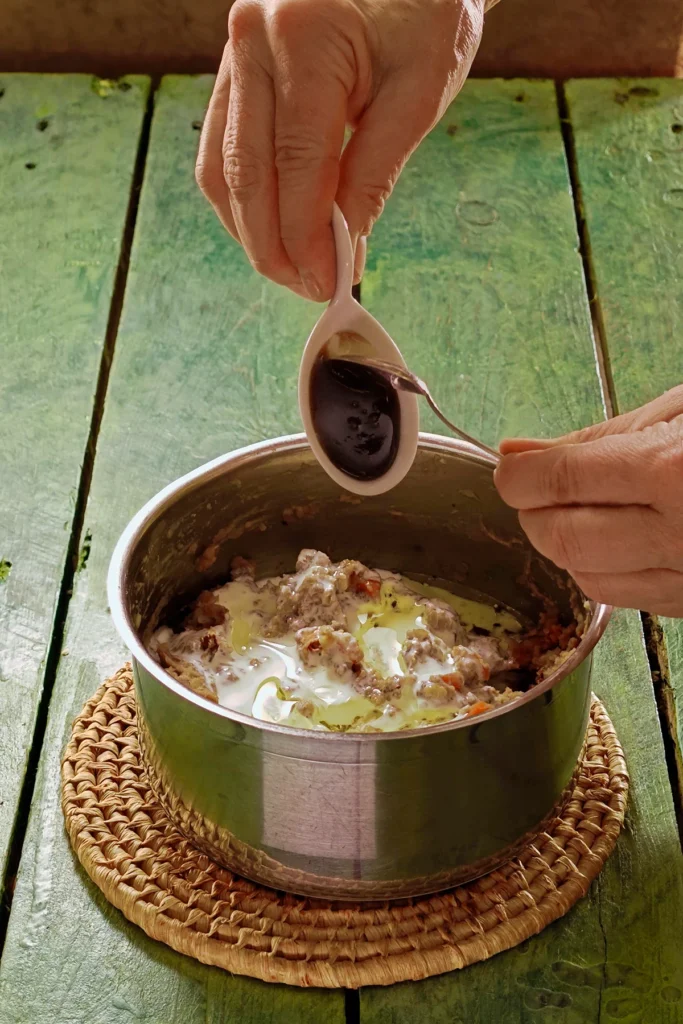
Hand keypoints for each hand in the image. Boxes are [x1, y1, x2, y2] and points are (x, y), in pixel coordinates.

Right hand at [195, 0, 484, 300]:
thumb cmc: (424, 8)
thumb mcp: (419, 89)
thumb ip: (375, 171)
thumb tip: (343, 248)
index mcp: (304, 41)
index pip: (295, 167)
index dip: (308, 237)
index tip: (328, 283)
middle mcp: (252, 43)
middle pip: (244, 175)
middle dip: (273, 246)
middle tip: (307, 288)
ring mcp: (234, 51)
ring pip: (219, 167)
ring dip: (250, 229)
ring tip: (291, 266)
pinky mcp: (234, 67)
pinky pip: (222, 146)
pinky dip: (244, 196)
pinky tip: (273, 225)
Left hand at [494, 386, 682, 615]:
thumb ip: (599, 437)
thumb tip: (520, 451)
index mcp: (675, 472)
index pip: (560, 482)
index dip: (519, 477)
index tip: (510, 468)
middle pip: (563, 540)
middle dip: (535, 514)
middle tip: (538, 489)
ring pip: (589, 580)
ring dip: (566, 545)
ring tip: (581, 510)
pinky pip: (630, 599)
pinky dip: (604, 569)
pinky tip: (620, 537)